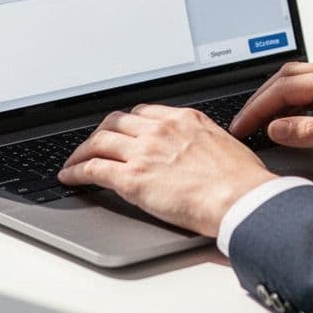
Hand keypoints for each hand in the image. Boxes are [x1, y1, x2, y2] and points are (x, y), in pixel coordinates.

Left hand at [58, 105, 277, 236]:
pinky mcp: (132, 178)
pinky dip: (76, 171)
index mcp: (184, 119)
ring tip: (73, 162)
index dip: (126, 124)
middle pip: (115, 123)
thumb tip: (198, 152)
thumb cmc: (242, 181)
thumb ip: (202, 141)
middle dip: (100, 133)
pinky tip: (70, 177)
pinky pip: (93, 168)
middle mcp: (160, 130)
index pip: (142, 113)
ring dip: (81, 152)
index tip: (120, 132)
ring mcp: (144, 152)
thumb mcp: (223, 144)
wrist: (240, 198)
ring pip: (98, 142)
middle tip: (93, 145)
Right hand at [228, 62, 312, 163]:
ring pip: (305, 76)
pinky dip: (299, 94)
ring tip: (264, 117)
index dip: (257, 108)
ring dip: (279, 94)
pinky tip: (299, 110)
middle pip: (289, 75)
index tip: (240, 126)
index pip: (285, 89)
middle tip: (244, 121)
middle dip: (261, 97)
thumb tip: (278, 128)